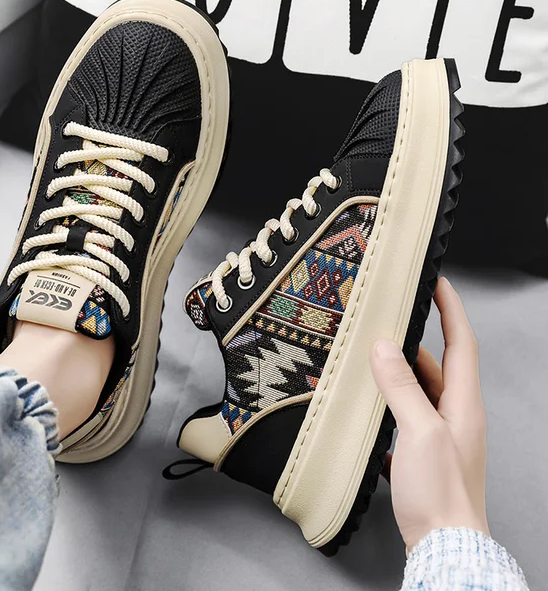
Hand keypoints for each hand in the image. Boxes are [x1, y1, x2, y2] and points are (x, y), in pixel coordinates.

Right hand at [370, 277, 488, 552]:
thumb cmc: (440, 493)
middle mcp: (454, 415)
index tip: (438, 283)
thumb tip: (384, 347)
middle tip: (382, 326)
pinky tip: (366, 409)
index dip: (451, 310)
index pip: (462, 343)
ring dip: (393, 377)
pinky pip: (405, 417)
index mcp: (463, 403)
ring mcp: (439, 434)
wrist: (443, 546)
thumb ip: (402, 386)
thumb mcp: (419, 431)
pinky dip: (387, 406)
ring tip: (365, 365)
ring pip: (416, 392)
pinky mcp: (422, 453)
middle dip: (409, 344)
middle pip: (434, 366)